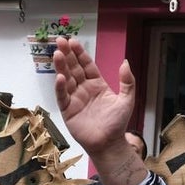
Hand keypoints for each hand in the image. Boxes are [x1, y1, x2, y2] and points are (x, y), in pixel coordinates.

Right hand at [52, 38, 145, 184]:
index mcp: (97, 84)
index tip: (74, 42)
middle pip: (74, 68)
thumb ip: (127, 81)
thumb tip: (125, 62)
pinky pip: (63, 96)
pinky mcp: (68, 111)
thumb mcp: (127, 99)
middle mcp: (84, 89)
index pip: (86, 65)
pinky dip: (60, 87)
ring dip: (61, 67)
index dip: (80, 53)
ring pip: (66, 79)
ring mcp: (75, 99)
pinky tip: (60, 77)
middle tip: (60, 41)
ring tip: (57, 54)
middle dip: (67, 55)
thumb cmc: (118, 123)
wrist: (109, 143)